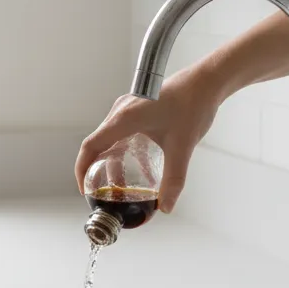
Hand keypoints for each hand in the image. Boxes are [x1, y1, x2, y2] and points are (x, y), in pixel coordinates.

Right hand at [74, 62, 225, 213]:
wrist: (206, 81)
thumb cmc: (193, 105)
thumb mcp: (182, 147)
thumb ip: (174, 180)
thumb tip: (167, 207)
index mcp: (124, 118)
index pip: (91, 146)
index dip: (82, 169)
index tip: (84, 189)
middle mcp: (120, 111)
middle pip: (98, 144)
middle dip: (97, 171)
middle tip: (102, 192)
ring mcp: (128, 108)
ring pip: (110, 140)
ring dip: (112, 162)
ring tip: (120, 186)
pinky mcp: (138, 108)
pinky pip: (122, 133)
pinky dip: (124, 152)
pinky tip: (140, 168)